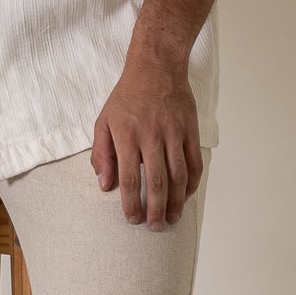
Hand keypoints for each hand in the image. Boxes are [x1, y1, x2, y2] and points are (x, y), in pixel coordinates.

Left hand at [91, 53, 202, 229]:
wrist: (156, 68)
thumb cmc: (127, 96)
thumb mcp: (103, 121)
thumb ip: (101, 154)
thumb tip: (104, 184)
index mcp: (126, 136)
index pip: (128, 178)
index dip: (131, 203)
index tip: (132, 219)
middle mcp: (151, 136)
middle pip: (156, 182)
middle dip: (155, 209)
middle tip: (154, 226)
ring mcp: (173, 133)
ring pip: (178, 176)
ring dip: (176, 202)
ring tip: (171, 218)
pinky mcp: (189, 129)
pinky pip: (194, 162)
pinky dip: (192, 183)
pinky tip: (185, 195)